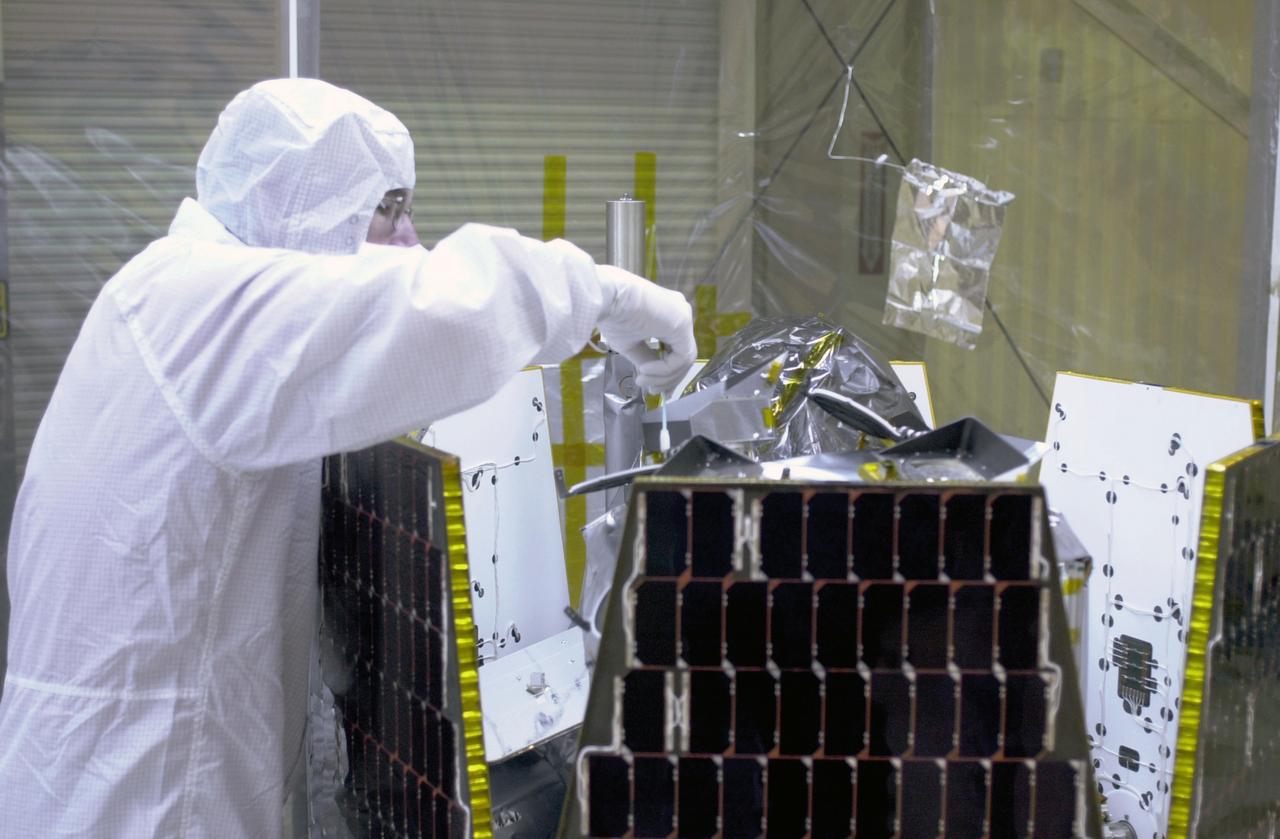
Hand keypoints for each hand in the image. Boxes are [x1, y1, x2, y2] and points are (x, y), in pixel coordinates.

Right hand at [596, 264, 695, 392]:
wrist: (608, 297)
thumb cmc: (613, 316)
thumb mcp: (630, 344)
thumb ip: (646, 358)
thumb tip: (650, 376)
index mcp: (668, 315)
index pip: (675, 349)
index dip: (665, 372)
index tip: (647, 385)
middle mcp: (680, 313)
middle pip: (683, 355)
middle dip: (668, 378)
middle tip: (651, 391)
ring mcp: (683, 317)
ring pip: (684, 359)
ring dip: (664, 376)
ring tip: (642, 379)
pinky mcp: (682, 323)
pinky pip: (681, 357)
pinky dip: (664, 369)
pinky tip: (646, 368)